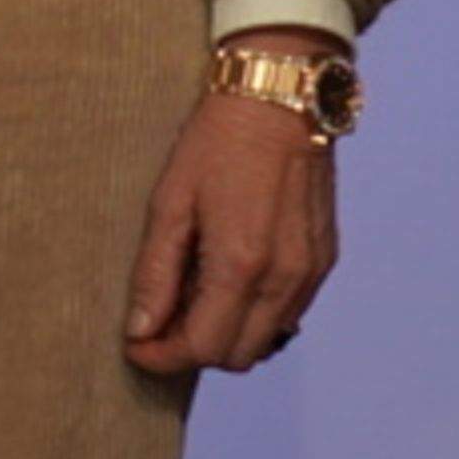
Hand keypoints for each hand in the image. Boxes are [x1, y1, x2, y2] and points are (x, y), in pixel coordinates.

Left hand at [123, 58, 341, 375]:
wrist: (280, 102)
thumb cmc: (216, 145)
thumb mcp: (169, 204)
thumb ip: (155, 274)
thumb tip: (140, 330)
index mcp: (242, 265)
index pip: (204, 348)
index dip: (163, 356)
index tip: (134, 345)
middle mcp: (285, 279)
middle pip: (237, 355)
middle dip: (192, 349)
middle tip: (157, 320)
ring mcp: (311, 272)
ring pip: (266, 340)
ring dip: (224, 333)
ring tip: (189, 295)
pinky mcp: (323, 261)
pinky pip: (288, 313)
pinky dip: (253, 313)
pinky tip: (224, 279)